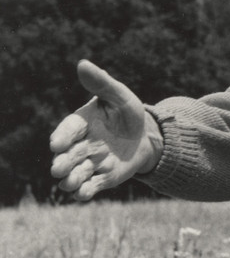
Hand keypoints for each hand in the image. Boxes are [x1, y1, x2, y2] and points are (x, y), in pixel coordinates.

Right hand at [50, 60, 161, 201]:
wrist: (146, 137)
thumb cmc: (128, 113)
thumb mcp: (120, 96)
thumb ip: (102, 83)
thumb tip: (82, 64)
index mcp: (81, 124)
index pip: (67, 130)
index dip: (62, 137)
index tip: (57, 144)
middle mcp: (80, 145)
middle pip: (67, 156)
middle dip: (62, 163)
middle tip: (59, 168)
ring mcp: (89, 164)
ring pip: (75, 174)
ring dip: (71, 179)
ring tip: (70, 183)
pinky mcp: (100, 179)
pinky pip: (90, 187)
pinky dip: (85, 191)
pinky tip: (84, 193)